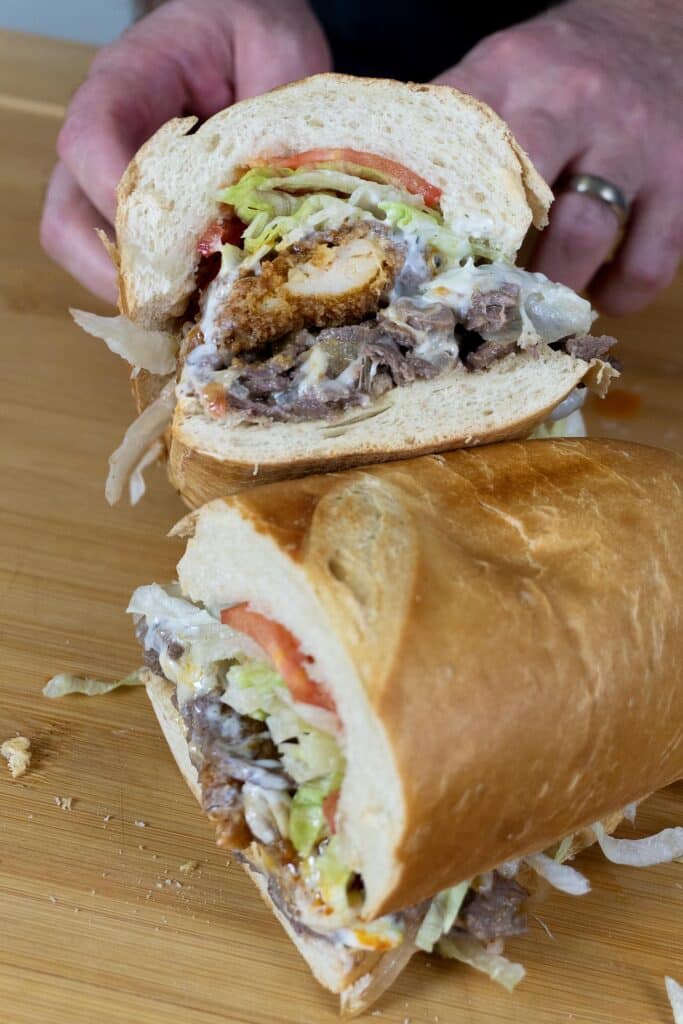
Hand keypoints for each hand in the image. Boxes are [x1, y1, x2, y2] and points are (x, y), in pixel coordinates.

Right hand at [40, 0, 330, 301]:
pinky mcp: (134, 212)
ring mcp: (108, 179)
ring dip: (133, 294)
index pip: (90, 140)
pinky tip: (198, 311)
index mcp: (128, 82)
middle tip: (180, 307)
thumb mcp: (277, 51)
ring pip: (82, 251)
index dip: (116, 196)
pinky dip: (151, 297)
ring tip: (190, 319)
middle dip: (120, 272)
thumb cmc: (259, 36)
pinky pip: (116, 265)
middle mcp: (104, 137)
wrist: (254, 35)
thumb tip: (267, 200)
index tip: (169, 244)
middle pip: (67, 217)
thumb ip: (267, 116)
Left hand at [435, 0, 682, 314]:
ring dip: (551, 288)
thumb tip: (383, 201)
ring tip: (534, 310)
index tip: (410, 273)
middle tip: (470, 306)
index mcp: (512, 74)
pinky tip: (599, 296)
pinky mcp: (680, 179)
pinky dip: (620, 294)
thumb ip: (449, 130)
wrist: (658, 24)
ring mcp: (633, 142)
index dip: (430, 224)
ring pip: (582, 238)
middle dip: (490, 266)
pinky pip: (648, 260)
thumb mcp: (500, 72)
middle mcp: (575, 103)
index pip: (456, 156)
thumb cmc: (561, 66)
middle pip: (518, 200)